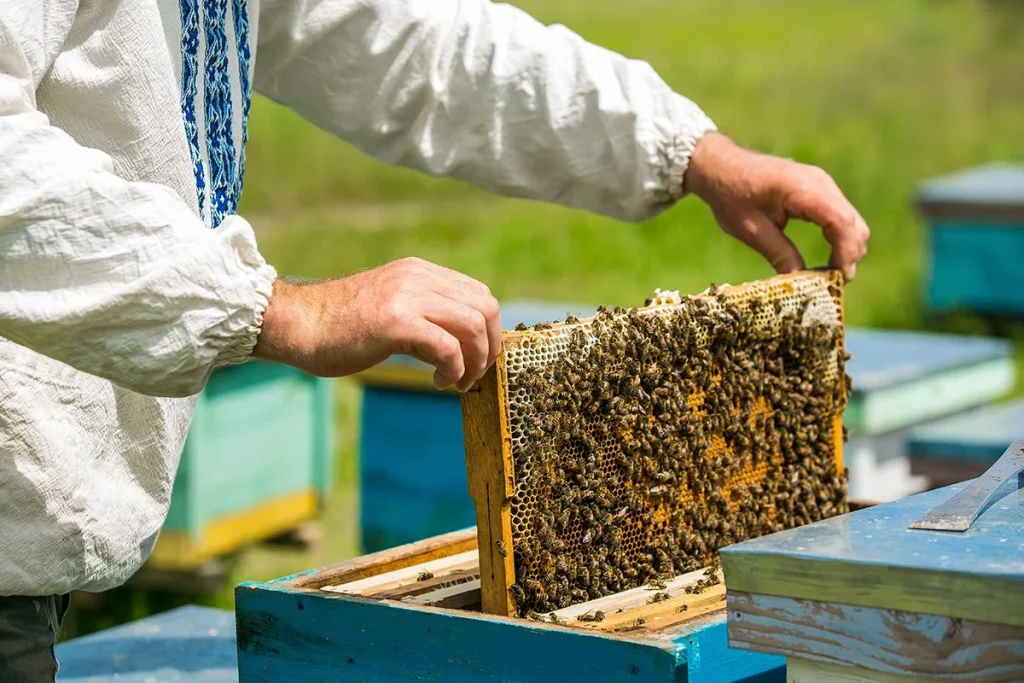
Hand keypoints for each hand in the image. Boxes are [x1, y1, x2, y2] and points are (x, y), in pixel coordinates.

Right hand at [253, 258, 500, 391]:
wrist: (298, 324)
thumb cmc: (341, 327)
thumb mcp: (392, 309)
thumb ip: (425, 316)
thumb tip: (462, 345)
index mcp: (420, 272)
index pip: (479, 294)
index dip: (489, 331)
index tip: (478, 358)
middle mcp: (418, 277)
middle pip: (485, 308)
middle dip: (489, 347)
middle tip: (474, 375)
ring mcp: (407, 296)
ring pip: (473, 325)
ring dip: (475, 362)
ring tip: (458, 382)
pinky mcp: (396, 321)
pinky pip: (447, 346)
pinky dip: (454, 370)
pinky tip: (440, 381)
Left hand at [685, 132, 869, 280]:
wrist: (721, 165)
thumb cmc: (731, 195)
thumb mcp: (750, 230)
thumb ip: (778, 253)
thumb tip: (801, 282)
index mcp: (803, 189)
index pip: (840, 222)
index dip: (846, 253)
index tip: (839, 279)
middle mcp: (820, 183)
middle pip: (853, 222)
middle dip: (850, 254)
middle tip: (835, 284)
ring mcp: (822, 184)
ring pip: (851, 220)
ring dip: (847, 247)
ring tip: (830, 275)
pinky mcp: (819, 189)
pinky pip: (839, 215)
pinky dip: (839, 237)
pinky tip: (827, 258)